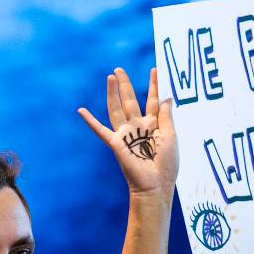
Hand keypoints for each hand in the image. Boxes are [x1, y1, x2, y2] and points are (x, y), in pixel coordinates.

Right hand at [77, 67, 177, 198]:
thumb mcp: (171, 136)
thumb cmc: (167, 164)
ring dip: (113, 93)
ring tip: (110, 77)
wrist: (156, 183)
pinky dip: (90, 121)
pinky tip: (81, 110)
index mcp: (153, 125)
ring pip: (117, 108)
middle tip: (119, 69)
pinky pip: (100, 130)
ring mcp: (125, 133)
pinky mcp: (115, 143)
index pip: (153, 100)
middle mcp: (137, 126)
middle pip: (130, 100)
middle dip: (126, 85)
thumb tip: (166, 97)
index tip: (155, 70)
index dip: (154, 85)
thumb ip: (166, 117)